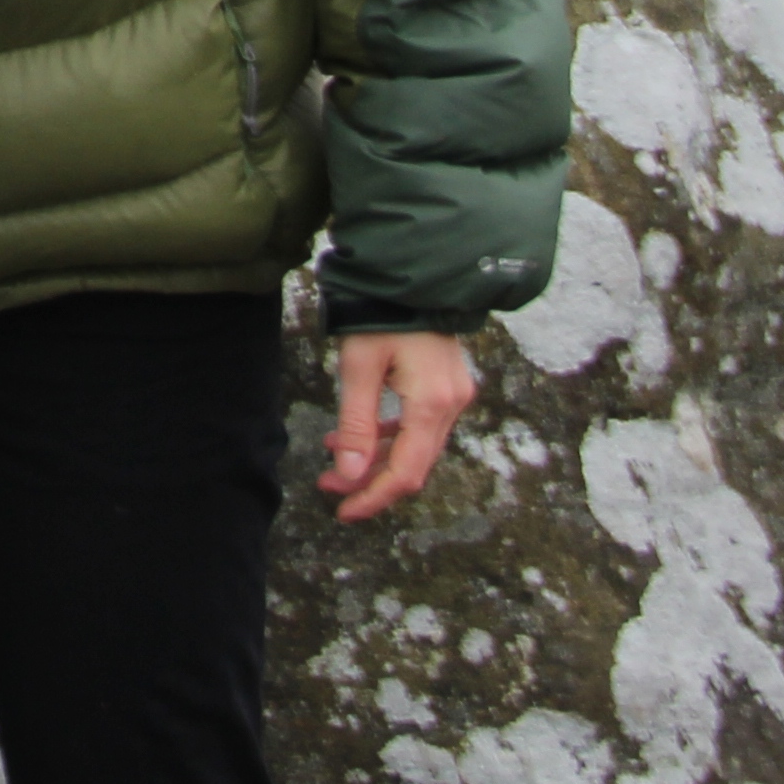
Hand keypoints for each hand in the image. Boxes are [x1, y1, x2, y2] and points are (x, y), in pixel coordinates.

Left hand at [321, 328, 474, 520]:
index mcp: (433, 404)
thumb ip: (356, 425)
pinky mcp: (448, 385)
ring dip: (375, 457)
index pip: (406, 473)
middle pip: (413, 465)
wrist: (410, 272)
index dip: (374, 498)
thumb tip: (349, 476)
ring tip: (333, 459)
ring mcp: (455, 395)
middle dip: (369, 480)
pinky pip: (419, 425)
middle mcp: (452, 405)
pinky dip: (388, 435)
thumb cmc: (380, 313)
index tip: (343, 512)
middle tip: (328, 486)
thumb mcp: (359, 367)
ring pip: (416, 447)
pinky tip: (355, 433)